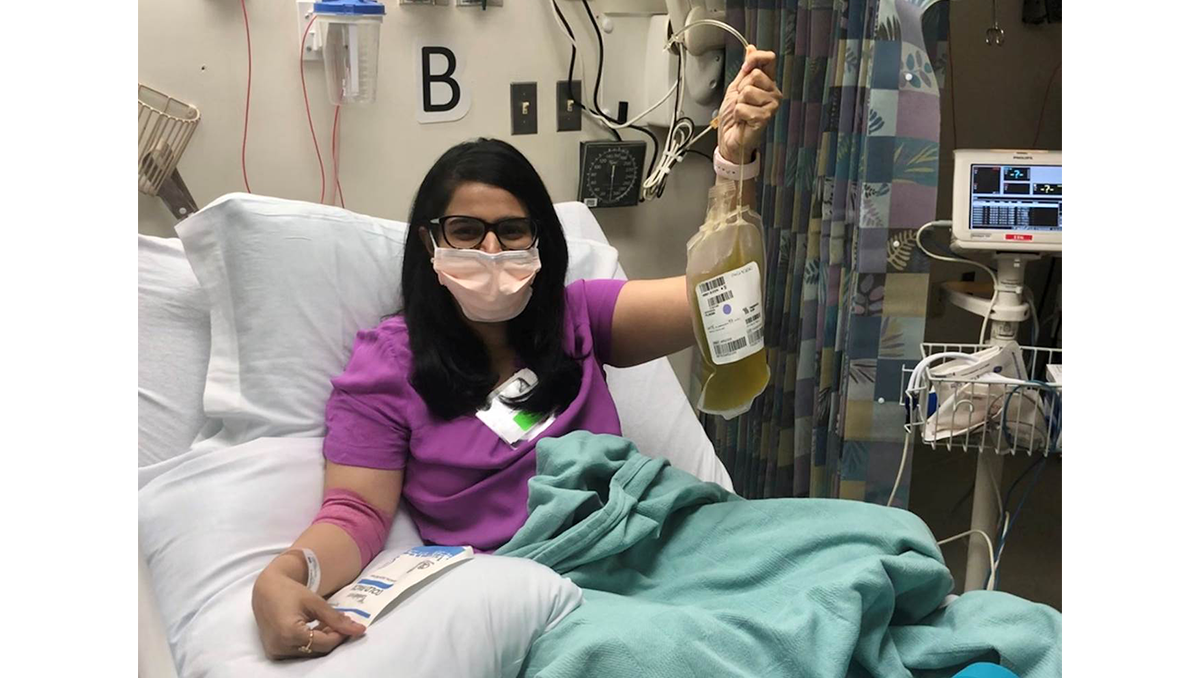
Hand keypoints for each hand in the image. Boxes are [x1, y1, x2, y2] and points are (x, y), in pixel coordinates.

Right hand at [251, 566, 365, 659]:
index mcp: (290, 633)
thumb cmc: (290, 592)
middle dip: (331, 638)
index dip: (339, 636)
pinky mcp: (273, 652)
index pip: (324, 643)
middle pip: (317, 650)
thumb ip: (336, 618)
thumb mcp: (315, 602)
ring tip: (325, 624)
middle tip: (339, 624)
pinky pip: (298, 652)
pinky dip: (309, 643)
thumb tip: (360, 630)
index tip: (349, 626)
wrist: (265, 591)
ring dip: (321, 641)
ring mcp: (275, 651)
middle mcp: (280, 646)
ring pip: (308, 653)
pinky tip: (314, 629)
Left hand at [718, 45, 782, 162]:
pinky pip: (743, 107)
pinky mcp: (765, 118)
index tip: (745, 67)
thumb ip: (746, 69)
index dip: (754, 59)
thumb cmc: (734, 116)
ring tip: (743, 112)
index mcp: (768, 83)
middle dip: (741, 88)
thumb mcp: (736, 87)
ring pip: (748, 91)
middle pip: (755, 75)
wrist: (730, 138)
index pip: (768, 59)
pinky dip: (738, 114)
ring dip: (739, 103)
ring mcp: (771, 106)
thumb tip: (751, 48)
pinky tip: (744, 120)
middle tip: (742, 101)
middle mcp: (773, 93)